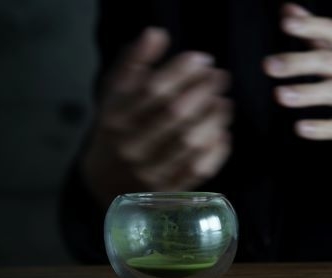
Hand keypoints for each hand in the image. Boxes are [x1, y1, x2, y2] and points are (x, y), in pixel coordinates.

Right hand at [83, 27, 231, 206]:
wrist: (106, 182)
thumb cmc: (116, 129)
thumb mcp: (115, 95)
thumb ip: (133, 63)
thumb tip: (156, 34)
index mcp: (114, 118)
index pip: (152, 89)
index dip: (182, 71)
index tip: (202, 59)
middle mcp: (131, 146)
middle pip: (175, 114)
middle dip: (203, 90)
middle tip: (220, 77)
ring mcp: (151, 171)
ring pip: (190, 143)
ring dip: (214, 119)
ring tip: (225, 102)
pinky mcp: (169, 190)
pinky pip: (199, 170)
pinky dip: (216, 150)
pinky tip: (223, 132)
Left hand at [263, 3, 331, 156]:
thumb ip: (320, 37)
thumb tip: (289, 11)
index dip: (311, 25)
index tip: (286, 22)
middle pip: (329, 61)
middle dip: (299, 62)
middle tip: (270, 65)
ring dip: (307, 93)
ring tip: (280, 95)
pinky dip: (322, 128)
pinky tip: (302, 128)